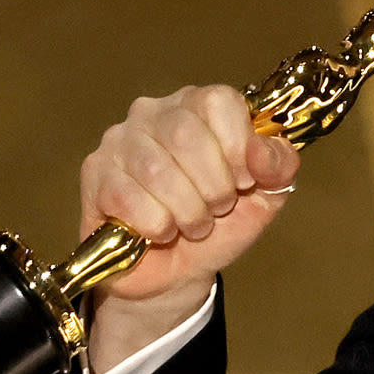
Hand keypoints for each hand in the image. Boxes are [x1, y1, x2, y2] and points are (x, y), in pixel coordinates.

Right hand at [76, 84, 300, 371]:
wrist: (178, 272)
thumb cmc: (220, 224)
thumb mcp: (266, 196)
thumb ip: (278, 166)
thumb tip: (261, 151)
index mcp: (199, 106)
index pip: (220, 101)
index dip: (238, 147)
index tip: (245, 181)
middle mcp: (153, 112)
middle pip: (186, 135)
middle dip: (214, 186)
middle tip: (218, 208)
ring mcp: (119, 141)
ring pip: (157, 171)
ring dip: (187, 211)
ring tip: (193, 225)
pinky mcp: (95, 173)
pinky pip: (128, 198)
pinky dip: (156, 225)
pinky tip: (161, 231)